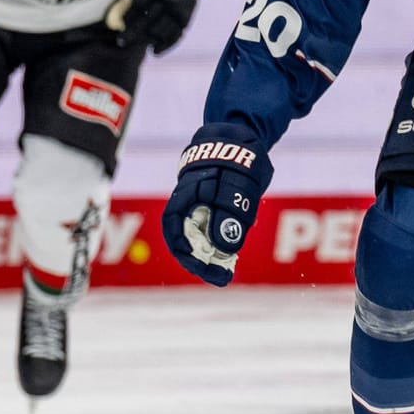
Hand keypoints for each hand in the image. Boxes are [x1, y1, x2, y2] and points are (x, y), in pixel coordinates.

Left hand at [117, 0, 214, 53]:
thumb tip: (119, 13)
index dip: (132, 11)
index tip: (118, 22)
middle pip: (153, 15)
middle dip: (135, 30)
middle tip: (121, 41)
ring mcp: (182, 6)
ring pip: (164, 27)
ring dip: (147, 37)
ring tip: (132, 42)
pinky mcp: (186, 17)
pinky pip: (177, 34)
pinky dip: (166, 44)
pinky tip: (154, 51)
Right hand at [161, 124, 274, 285]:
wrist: (237, 135)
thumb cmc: (237, 160)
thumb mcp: (237, 186)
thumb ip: (230, 214)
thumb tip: (225, 249)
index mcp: (184, 199)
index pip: (175, 235)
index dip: (189, 258)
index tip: (208, 272)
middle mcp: (186, 204)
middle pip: (185, 240)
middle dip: (201, 262)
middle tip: (222, 277)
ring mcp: (196, 205)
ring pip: (197, 236)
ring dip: (209, 255)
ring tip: (225, 271)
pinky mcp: (208, 206)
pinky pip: (208, 229)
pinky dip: (217, 243)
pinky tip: (230, 253)